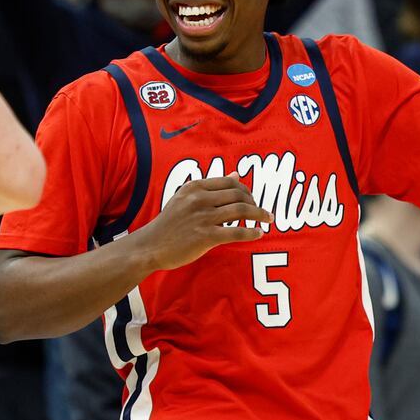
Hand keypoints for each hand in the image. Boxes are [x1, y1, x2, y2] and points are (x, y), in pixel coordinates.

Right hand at [131, 174, 273, 270]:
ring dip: (259, 214)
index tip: (252, 199)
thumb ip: (211, 187)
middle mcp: (200, 199)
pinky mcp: (206, 236)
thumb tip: (236, 174)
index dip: (246, 190)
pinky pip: (236, 232)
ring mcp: (203, 217)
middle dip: (255, 202)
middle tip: (262, 211)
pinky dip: (251, 232)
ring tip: (268, 219)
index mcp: (195, 187)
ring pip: (241, 211)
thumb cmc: (170, 223)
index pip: (230, 182)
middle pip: (238, 194)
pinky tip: (259, 234)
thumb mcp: (186, 198)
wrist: (151, 245)